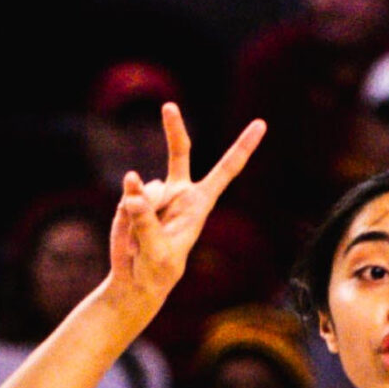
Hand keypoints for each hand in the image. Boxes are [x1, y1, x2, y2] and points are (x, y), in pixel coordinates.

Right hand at [106, 103, 265, 315]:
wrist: (136, 280)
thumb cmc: (157, 271)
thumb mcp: (155, 252)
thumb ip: (145, 220)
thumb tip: (133, 183)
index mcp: (199, 204)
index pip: (226, 171)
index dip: (243, 147)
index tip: (261, 123)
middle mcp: (180, 192)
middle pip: (179, 152)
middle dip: (173, 129)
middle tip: (169, 107)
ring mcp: (156, 193)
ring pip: (144, 188)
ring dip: (140, 213)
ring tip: (141, 242)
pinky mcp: (133, 197)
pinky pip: (128, 196)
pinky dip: (127, 215)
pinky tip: (131, 237)